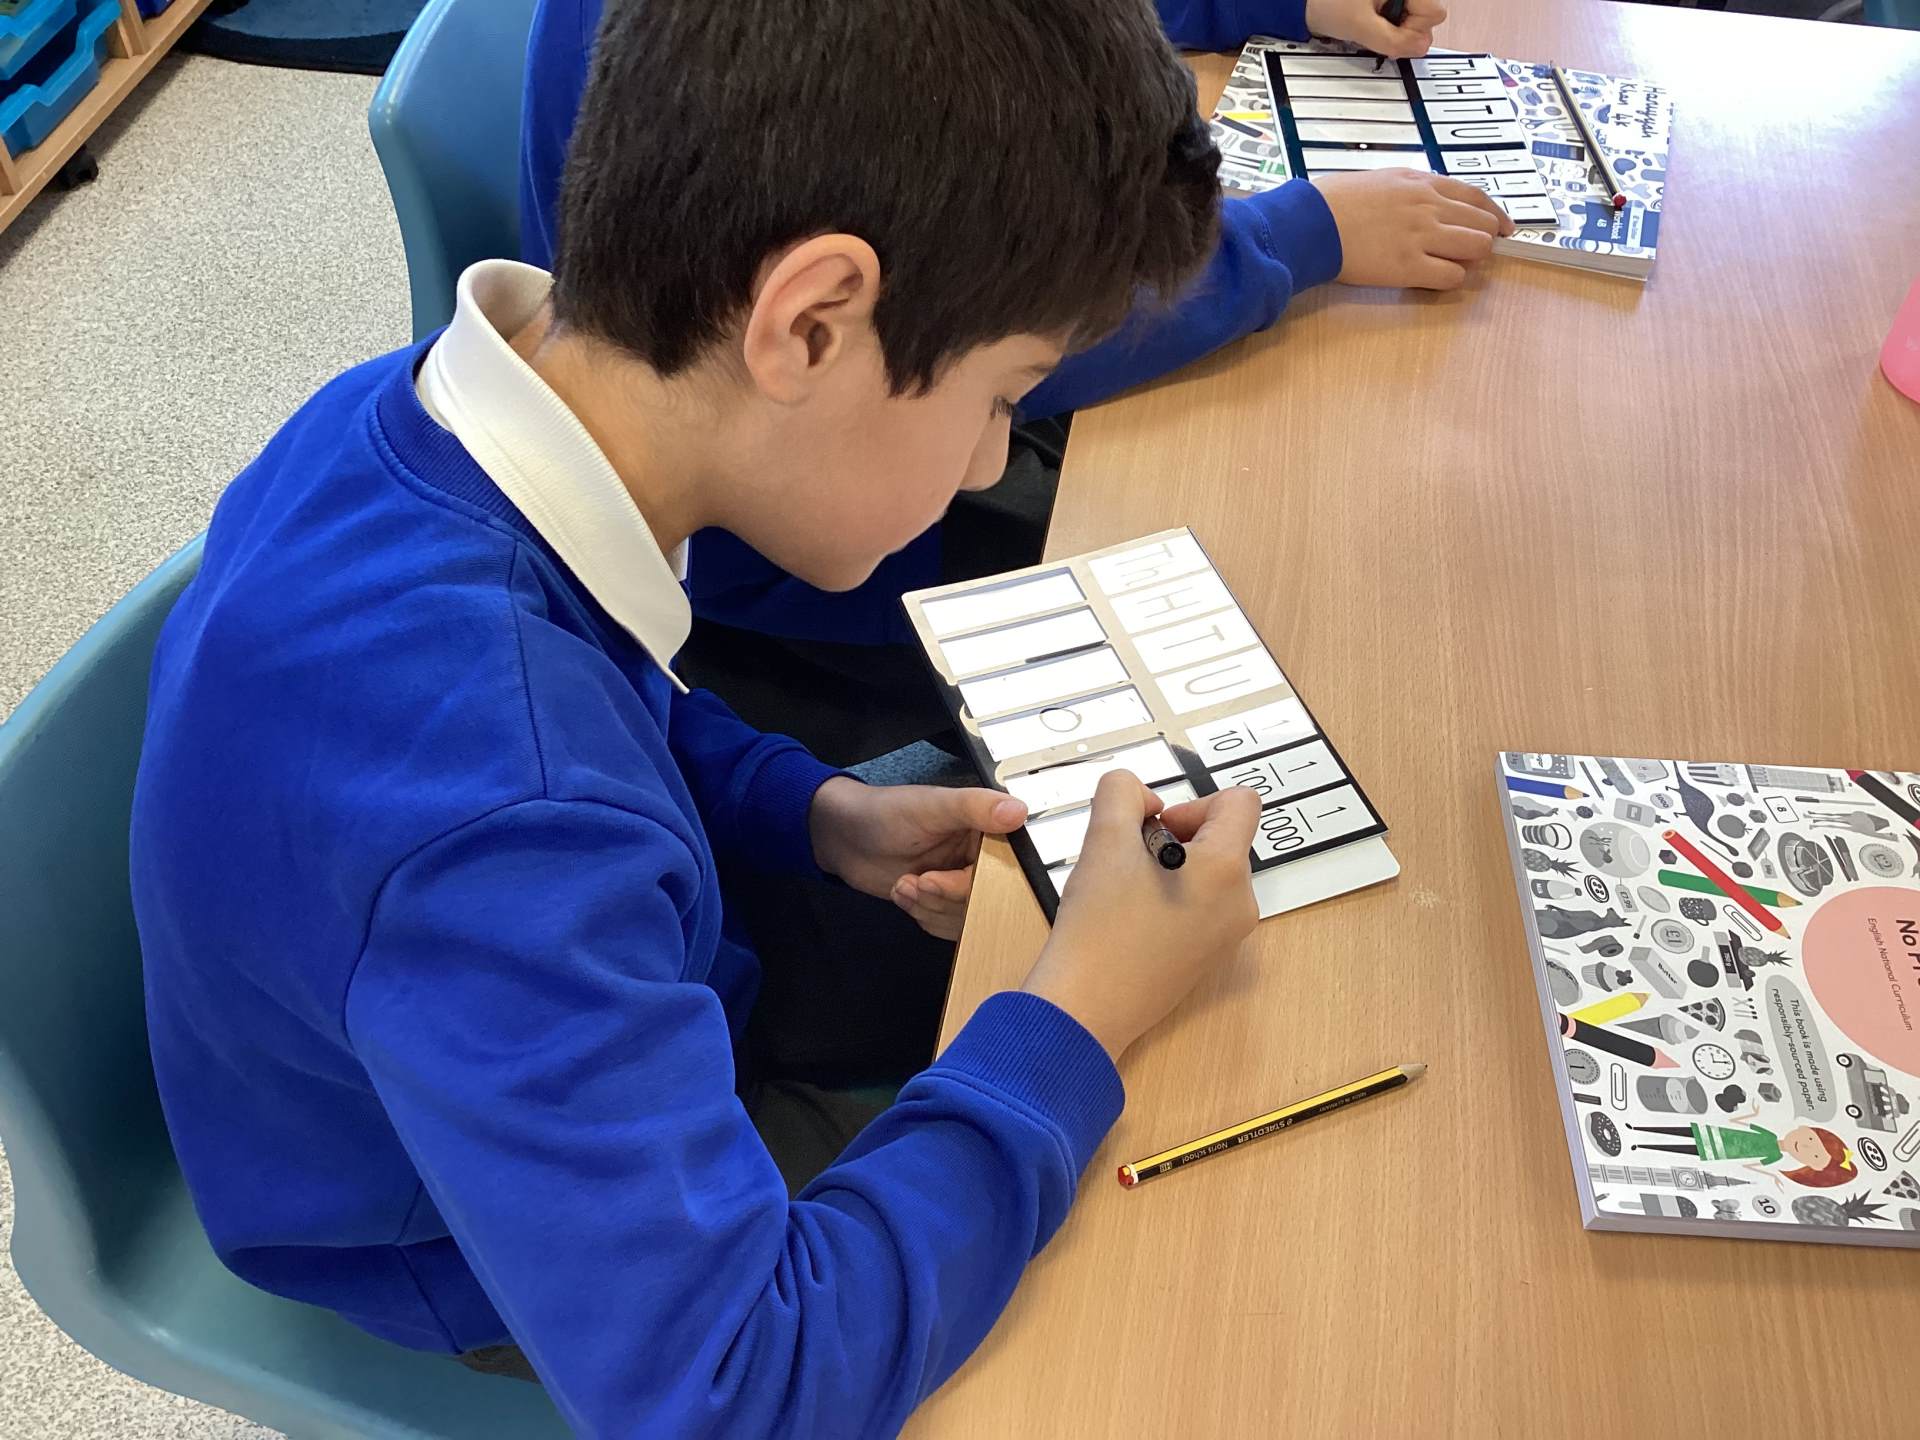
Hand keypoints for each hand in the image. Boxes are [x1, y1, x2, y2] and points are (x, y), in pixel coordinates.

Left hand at [809, 776, 1026, 939]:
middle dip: (947, 896)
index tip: (950, 878)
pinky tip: (903, 893)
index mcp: (986, 831)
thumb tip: (1019, 811)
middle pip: (987, 899)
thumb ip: (976, 808)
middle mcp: (979, 860)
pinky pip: (947, 926)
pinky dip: (924, 916)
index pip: (1006, 868)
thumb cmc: (885, 812)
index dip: (981, 881)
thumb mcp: (933, 806)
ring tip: (905, 884)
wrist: (843, 836)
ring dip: (931, 907)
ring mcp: (959, 884)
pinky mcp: (940, 903)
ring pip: (966, 917)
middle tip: (919, 881)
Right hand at [1019, 772, 1261, 1059]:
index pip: (1240, 801)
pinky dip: (1171, 898)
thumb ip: (1122, 792)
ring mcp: (1228, 935)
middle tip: (1131, 860)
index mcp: (1226, 869)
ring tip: (1127, 891)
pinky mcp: (1209, 957)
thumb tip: (1143, 801)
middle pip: (1222, 838)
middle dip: (1176, 837)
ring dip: (1170, 868)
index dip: (1193, 802)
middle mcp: (1240, 903)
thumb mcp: (1103, 838)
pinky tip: (1132, 917)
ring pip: (1208, 873)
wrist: (1087, 1006)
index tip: (1156, 828)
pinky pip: (1202, 907)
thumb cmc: (1099, 928)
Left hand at [1304, 0, 1446, 59]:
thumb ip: (1393, 40)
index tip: (1391, 37)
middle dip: (1405, 31)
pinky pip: (1403, 17)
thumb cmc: (1328, 2)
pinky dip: (1390, 26)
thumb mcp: (1361, 27)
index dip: (1414, 31)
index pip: (1434, 14)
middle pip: (1428, 16)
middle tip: (1380, 33)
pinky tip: (1373, 24)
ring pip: (1416, 19)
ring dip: (1397, 30)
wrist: (1306, 1)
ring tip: (1372, 27)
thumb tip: (1420, 49)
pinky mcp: (1391, 2)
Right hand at [1314, 169, 1513, 289]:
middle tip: (1475, 252)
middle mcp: (1429, 207)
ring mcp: (1421, 237)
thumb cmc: (1336, 200)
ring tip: (1455, 265)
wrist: (1311, 221)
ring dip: (1472, 259)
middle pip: (1483, 224)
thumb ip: (1413, 189)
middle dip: (1486, 239)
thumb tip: (1431, 202)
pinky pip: (1451, 276)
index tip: (1504, 228)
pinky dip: (1452, 279)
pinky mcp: (1408, 267)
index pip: (1477, 198)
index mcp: (1423, 184)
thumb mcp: (1383, 179)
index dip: (1496, 216)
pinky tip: (1437, 278)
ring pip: (1477, 249)